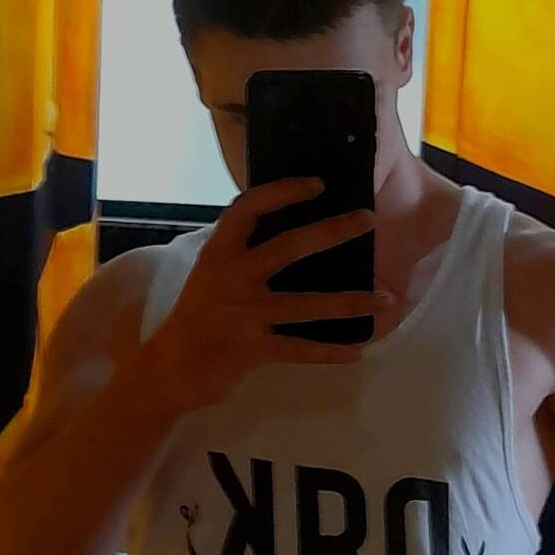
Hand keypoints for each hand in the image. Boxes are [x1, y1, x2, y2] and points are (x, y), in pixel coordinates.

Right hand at [143, 177, 390, 412]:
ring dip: (350, 302)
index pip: (248, 209)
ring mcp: (243, 314)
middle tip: (369, 219)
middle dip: (332, 230)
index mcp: (219, 253)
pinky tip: (357, 352)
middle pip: (289, 247)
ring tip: (386, 300)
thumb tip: (277, 224)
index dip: (281, 192)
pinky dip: (330, 352)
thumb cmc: (196, 316)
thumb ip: (239, 252)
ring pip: (307, 305)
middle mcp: (231, 277)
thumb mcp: (210, 274)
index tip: (317, 184)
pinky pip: (300, 350)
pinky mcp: (252, 349)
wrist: (168, 370)